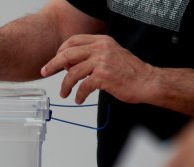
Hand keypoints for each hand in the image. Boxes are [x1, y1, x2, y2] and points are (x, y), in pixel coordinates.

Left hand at [41, 34, 155, 103]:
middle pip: (67, 54)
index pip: (73, 41)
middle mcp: (101, 48)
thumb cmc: (130, 72)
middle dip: (52, 65)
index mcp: (102, 41)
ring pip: (72, 73)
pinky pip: (83, 86)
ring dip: (65, 85)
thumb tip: (70, 64)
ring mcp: (102, 62)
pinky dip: (78, 95)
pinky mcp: (103, 77)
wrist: (147, 82)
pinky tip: (79, 99)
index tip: (53, 61)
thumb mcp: (111, 55)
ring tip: (64, 93)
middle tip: (45, 72)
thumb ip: (92, 55)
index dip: (60, 51)